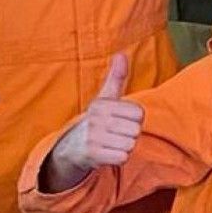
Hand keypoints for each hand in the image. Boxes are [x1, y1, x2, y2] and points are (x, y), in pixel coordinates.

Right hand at [42, 54, 141, 192]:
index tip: (121, 119)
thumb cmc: (97, 120)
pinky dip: (119, 158)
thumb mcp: (105, 98)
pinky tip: (108, 153)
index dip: (134, 119)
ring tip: (112, 142)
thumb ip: (117, 77)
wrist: (72, 147)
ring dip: (125, 147)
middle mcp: (96, 118)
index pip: (139, 113)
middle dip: (130, 134)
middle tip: (116, 133)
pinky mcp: (92, 154)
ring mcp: (93, 136)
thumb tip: (121, 54)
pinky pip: (123, 157)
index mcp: (102, 104)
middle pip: (136, 130)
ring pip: (131, 144)